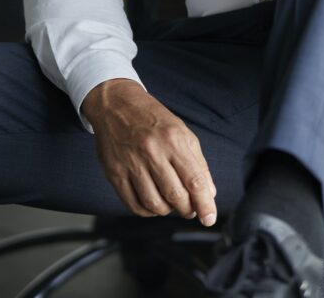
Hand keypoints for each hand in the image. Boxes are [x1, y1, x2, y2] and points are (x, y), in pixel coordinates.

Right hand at [82, 79, 217, 224]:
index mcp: (173, 139)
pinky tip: (152, 203)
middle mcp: (152, 151)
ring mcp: (132, 163)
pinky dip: (146, 211)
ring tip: (170, 203)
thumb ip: (197, 163)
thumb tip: (208, 193)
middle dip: (186, 209)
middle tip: (189, 208)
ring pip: (154, 204)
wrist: (116, 104)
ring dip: (167, 211)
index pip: (194, 180)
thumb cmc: (152, 119)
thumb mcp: (181, 132)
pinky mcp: (115, 173)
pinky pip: (133, 205)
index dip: (204, 204)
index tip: (209, 218)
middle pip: (175, 196)